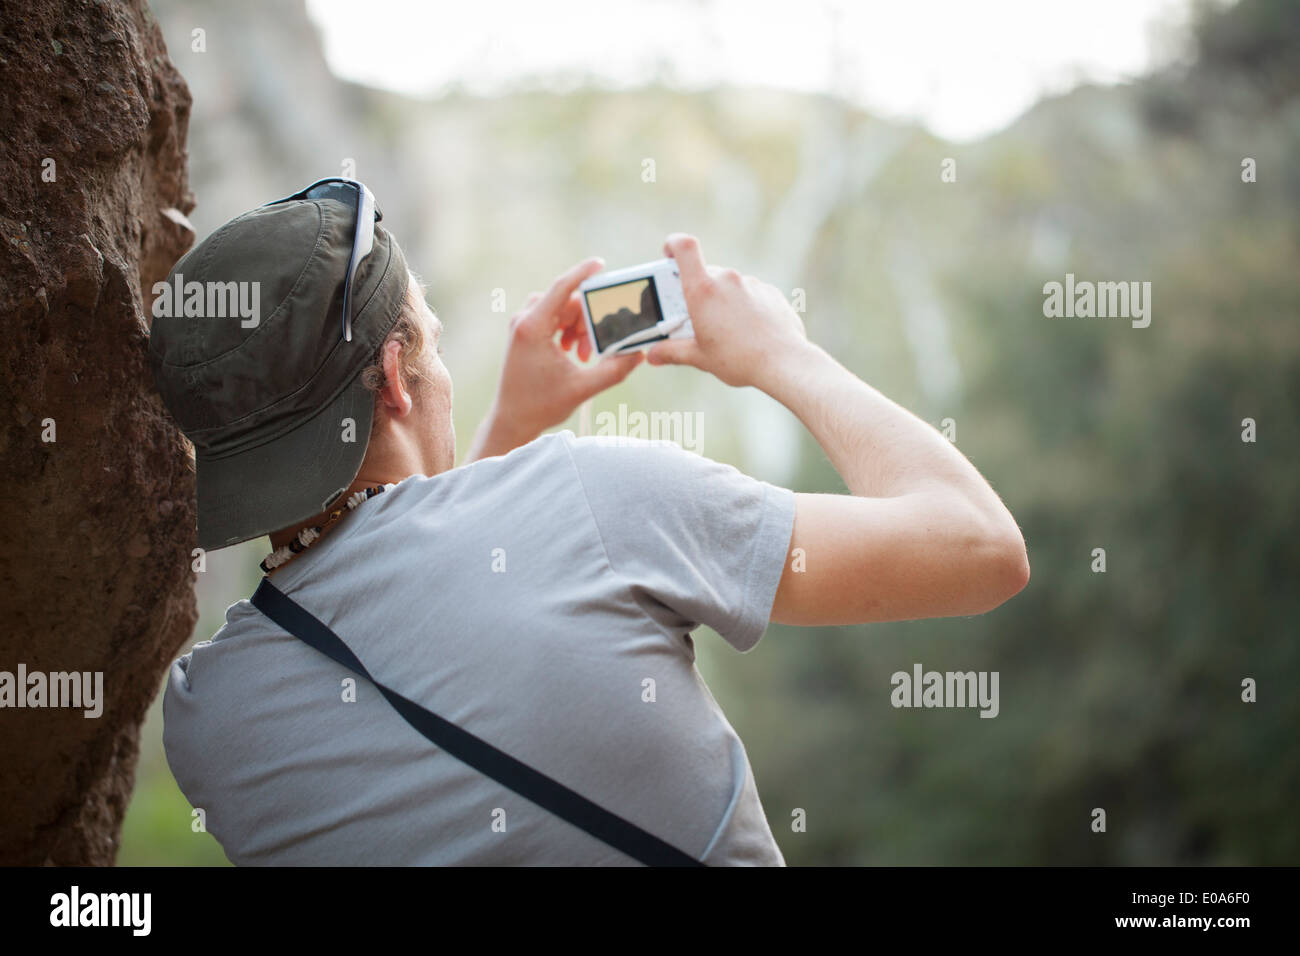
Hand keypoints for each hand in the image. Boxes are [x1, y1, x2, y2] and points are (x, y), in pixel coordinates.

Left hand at [468, 257, 642, 459]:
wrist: (512, 420)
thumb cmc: (541, 406)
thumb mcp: (583, 388)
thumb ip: (614, 370)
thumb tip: (639, 353)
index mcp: (533, 328)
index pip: (561, 288)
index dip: (583, 273)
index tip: (601, 264)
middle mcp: (523, 320)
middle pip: (566, 301)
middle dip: (587, 320)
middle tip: (594, 349)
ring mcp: (521, 325)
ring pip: (560, 308)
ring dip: (579, 326)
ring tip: (583, 355)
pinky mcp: (523, 332)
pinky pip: (552, 317)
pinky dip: (568, 329)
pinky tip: (574, 351)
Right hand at [645, 234, 808, 388]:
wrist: (783, 363)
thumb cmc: (738, 360)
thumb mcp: (699, 357)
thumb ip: (672, 352)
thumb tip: (653, 355)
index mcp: (703, 290)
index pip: (685, 247)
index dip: (673, 244)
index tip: (667, 253)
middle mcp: (727, 280)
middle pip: (705, 275)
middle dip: (699, 293)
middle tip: (697, 318)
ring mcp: (752, 284)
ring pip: (729, 286)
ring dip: (723, 302)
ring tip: (727, 331)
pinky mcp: (770, 293)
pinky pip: (751, 295)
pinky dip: (745, 308)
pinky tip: (749, 331)